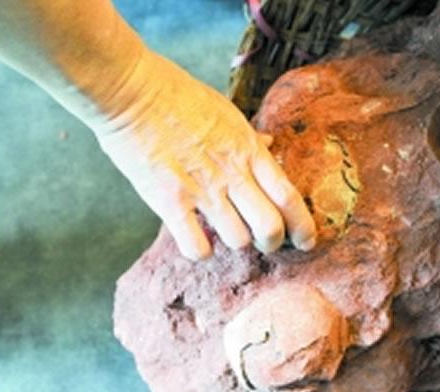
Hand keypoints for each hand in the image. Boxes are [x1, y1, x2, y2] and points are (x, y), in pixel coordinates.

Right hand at [93, 51, 316, 259]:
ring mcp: (202, 189)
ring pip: (238, 240)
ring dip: (235, 242)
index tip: (307, 241)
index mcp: (248, 151)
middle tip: (266, 243)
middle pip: (271, 227)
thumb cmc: (178, 97)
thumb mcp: (226, 112)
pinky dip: (201, 252)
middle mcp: (232, 173)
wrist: (133, 91)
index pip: (289, 196)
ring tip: (224, 231)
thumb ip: (249, 136)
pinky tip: (197, 241)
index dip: (304, 225)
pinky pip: (197, 247)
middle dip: (273, 243)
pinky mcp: (169, 202)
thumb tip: (270, 142)